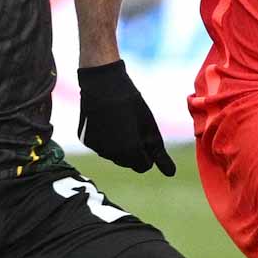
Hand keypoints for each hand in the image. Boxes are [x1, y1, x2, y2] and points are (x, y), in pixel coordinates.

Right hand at [77, 60, 175, 175]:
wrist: (102, 83)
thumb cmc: (131, 103)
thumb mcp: (150, 127)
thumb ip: (160, 153)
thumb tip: (171, 174)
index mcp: (130, 151)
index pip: (145, 166)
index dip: (148, 152)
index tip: (146, 136)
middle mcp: (111, 155)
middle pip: (129, 162)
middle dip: (134, 150)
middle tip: (133, 126)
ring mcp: (97, 148)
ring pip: (114, 155)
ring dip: (120, 145)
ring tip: (119, 121)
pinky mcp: (87, 141)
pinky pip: (101, 146)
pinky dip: (106, 139)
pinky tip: (106, 121)